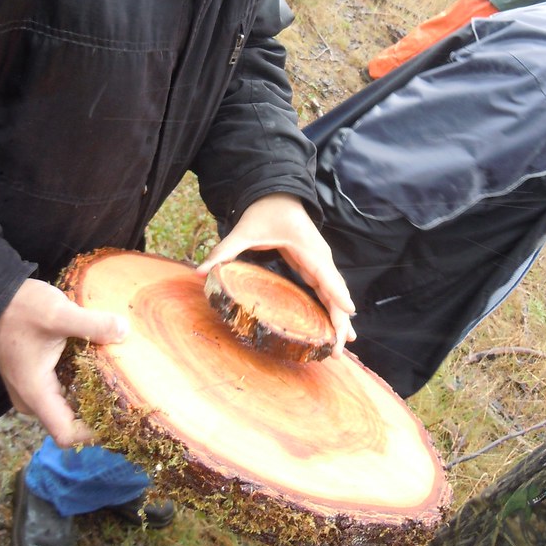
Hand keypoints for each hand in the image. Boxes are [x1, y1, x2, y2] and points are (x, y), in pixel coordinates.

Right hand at [0, 278, 127, 448]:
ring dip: (93, 397)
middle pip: (70, 423)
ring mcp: (34, 389)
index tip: (122, 419)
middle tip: (129, 397)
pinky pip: (64, 390)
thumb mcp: (58, 313)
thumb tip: (124, 331)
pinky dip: (83, 383)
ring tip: (121, 381)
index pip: (66, 434)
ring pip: (68, 406)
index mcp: (35, 393)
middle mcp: (32, 399)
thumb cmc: (20, 308)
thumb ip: (92, 324)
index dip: (94, 434)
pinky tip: (103, 366)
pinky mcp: (38, 377)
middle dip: (100, 414)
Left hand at [197, 193, 355, 355]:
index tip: (347, 315)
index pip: (325, 274)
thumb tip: (199, 273)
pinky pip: (326, 293)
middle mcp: (319, 258)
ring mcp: (319, 264)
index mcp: (307, 248)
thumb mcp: (244, 230)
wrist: (279, 194)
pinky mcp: (314, 268)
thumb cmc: (265, 211)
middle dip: (339, 321)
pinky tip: (332, 331)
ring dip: (338, 321)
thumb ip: (224, 251)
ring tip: (339, 350)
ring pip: (334, 295)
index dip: (336, 294)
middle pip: (335, 293)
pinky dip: (331, 311)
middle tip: (339, 352)